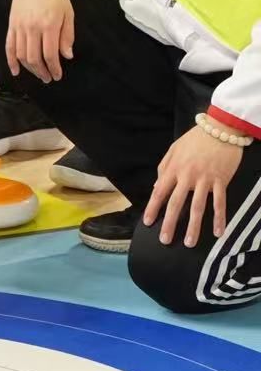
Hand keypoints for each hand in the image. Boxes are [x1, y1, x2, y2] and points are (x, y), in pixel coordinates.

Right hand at [6, 0, 73, 81]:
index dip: (54, 68)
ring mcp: (19, 27)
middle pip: (34, 58)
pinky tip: (15, 71)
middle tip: (48, 78)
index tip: (58, 75)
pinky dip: (11, 61)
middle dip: (42, 72)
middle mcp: (32, 28)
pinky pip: (9, 46)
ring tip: (38, 74)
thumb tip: (67, 56)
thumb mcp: (68, 13)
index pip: (50, 54)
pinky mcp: (12, 25)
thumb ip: (67, 35)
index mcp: (49, 25)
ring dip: (29, 69)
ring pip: (21, 55)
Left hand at [144, 125, 243, 247]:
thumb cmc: (195, 139)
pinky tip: (218, 232)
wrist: (220, 128)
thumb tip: (156, 187)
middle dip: (170, 224)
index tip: (148, 223)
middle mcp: (188, 176)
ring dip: (194, 226)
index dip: (153, 208)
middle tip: (165, 240)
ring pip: (198, 207)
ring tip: (190, 242)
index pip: (160, 192)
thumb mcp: (174, 149)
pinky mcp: (221, 180)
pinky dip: (219, 218)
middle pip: (176, 203)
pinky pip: (220, 202)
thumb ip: (164, 168)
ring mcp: (205, 179)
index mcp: (174, 169)